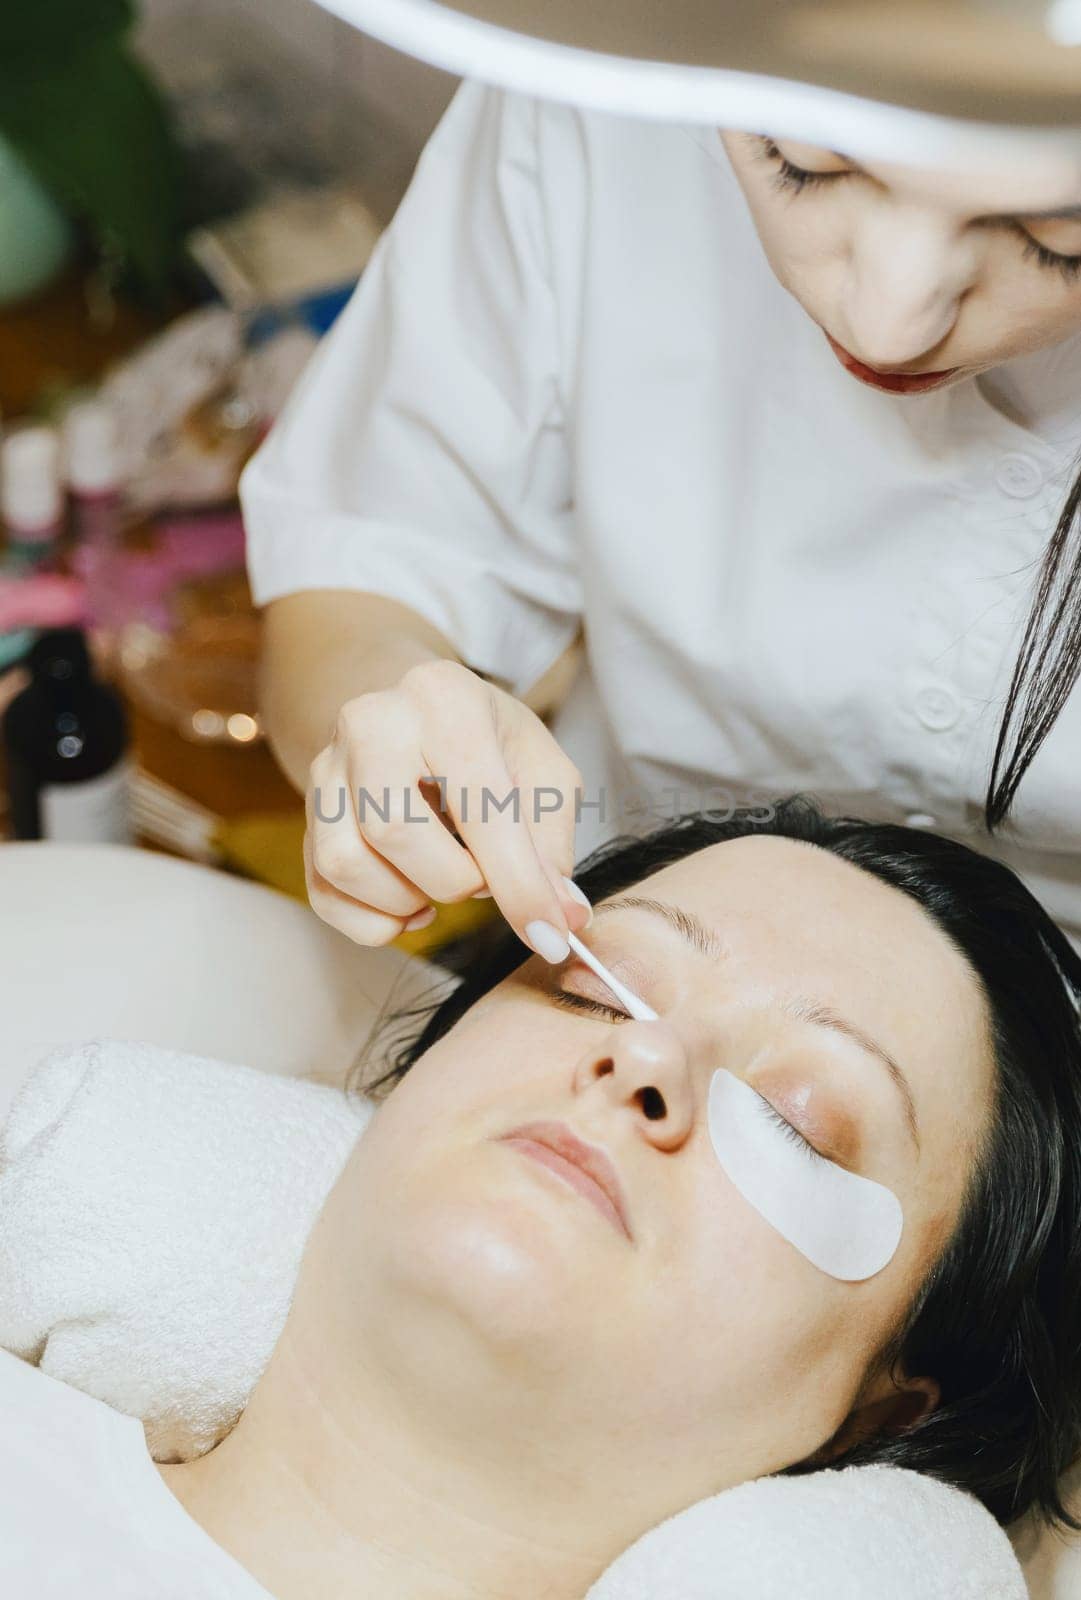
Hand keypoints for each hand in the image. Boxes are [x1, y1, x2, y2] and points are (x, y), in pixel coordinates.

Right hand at [304, 659, 591, 957]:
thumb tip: (563, 918)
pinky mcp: (307, 813)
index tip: (551, 937)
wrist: (419, 713)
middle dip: (453, 882)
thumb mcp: (543, 773)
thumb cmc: (490, 742)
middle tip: (483, 878)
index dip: (518, 883)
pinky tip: (410, 902)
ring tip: (445, 882)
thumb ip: (552, 845)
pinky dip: (374, 921)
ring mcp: (327, 766)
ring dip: (407, 900)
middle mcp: (372, 721)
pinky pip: (324, 892)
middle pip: (394, 832)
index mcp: (444, 697)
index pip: (478, 805)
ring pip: (346, 864)